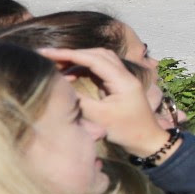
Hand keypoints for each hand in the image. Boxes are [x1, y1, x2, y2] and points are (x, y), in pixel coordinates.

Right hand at [38, 47, 172, 159]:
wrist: (146, 140)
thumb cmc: (126, 130)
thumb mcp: (99, 117)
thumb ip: (79, 99)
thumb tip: (59, 85)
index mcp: (123, 80)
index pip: (95, 59)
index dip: (70, 54)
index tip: (47, 53)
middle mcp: (124, 75)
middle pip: (97, 54)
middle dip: (73, 54)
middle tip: (49, 58)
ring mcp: (122, 78)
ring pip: (99, 60)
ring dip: (78, 60)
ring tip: (57, 67)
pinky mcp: (117, 84)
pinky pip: (99, 69)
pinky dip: (83, 69)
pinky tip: (69, 76)